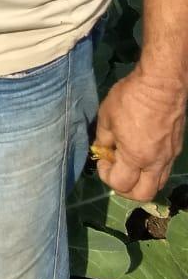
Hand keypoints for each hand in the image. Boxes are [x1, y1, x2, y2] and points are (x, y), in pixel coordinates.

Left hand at [95, 66, 186, 201]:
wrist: (162, 84)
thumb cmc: (130, 98)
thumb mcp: (106, 117)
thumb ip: (104, 139)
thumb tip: (103, 150)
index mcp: (136, 157)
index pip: (120, 184)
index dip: (106, 175)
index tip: (102, 159)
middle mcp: (156, 163)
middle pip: (143, 194)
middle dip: (125, 189)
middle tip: (114, 172)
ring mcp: (170, 157)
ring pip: (157, 184)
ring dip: (140, 181)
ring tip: (127, 164)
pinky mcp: (176, 148)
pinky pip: (164, 170)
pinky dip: (150, 170)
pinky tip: (140, 153)